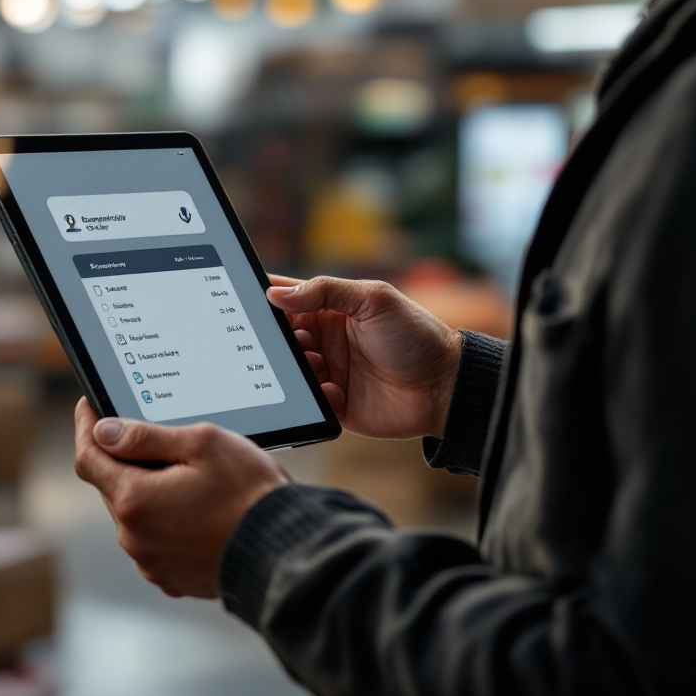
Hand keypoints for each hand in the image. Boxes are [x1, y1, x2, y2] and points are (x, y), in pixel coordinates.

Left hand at [74, 397, 289, 597]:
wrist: (284, 549)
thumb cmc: (249, 494)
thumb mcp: (200, 444)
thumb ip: (145, 436)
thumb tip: (104, 431)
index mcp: (135, 501)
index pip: (89, 458)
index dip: (86, 427)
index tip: (89, 407)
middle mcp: (135, 538)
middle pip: (111, 485)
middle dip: (123, 457)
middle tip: (150, 432)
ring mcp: (153, 561)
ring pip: (135, 513)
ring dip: (147, 488)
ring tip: (185, 470)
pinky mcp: (173, 576)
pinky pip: (155, 539)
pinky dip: (164, 517)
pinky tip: (194, 504)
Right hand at [267, 275, 461, 438]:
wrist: (445, 386)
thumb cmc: (416, 335)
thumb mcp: (373, 299)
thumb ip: (326, 291)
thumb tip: (276, 294)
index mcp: (330, 309)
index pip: (288, 298)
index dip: (267, 297)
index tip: (250, 301)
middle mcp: (324, 339)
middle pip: (281, 337)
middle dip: (279, 339)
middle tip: (298, 340)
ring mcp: (328, 371)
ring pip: (290, 370)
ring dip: (297, 367)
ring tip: (318, 363)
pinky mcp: (334, 404)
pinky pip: (309, 401)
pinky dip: (315, 395)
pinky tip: (336, 389)